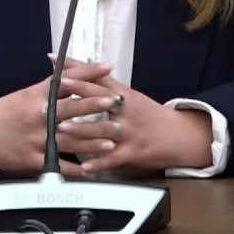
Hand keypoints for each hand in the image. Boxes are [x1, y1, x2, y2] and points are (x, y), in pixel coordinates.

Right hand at [0, 60, 120, 175]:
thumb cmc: (2, 112)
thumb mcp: (24, 95)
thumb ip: (48, 89)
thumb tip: (72, 75)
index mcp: (35, 96)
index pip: (66, 81)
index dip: (88, 73)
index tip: (107, 68)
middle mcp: (37, 115)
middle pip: (71, 109)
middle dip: (96, 106)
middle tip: (116, 104)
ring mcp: (35, 138)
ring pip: (69, 138)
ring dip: (93, 140)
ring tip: (112, 140)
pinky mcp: (32, 159)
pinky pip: (58, 164)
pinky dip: (76, 168)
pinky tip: (91, 169)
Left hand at [58, 76, 213, 175]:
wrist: (180, 135)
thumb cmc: (150, 115)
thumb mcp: (131, 97)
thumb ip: (108, 88)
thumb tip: (83, 72)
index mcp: (125, 94)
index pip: (98, 79)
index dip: (77, 71)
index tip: (56, 66)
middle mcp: (126, 110)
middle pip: (99, 100)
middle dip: (75, 97)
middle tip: (53, 95)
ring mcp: (130, 132)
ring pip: (102, 130)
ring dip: (81, 130)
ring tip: (60, 130)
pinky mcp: (134, 152)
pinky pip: (113, 158)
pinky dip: (98, 163)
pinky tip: (84, 167)